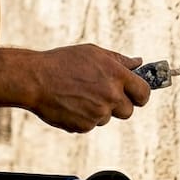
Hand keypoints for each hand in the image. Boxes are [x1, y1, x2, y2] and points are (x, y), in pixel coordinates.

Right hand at [27, 44, 150, 132]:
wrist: (36, 80)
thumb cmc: (63, 62)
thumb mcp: (94, 53)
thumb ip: (119, 60)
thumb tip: (138, 63)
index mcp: (117, 75)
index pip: (144, 92)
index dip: (141, 94)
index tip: (136, 94)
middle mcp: (111, 96)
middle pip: (128, 111)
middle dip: (120, 105)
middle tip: (105, 95)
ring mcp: (98, 113)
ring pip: (107, 117)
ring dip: (98, 110)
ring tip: (80, 95)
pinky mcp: (84, 126)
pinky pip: (91, 124)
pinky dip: (84, 117)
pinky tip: (71, 103)